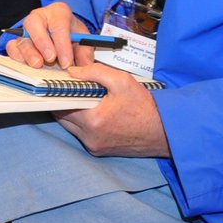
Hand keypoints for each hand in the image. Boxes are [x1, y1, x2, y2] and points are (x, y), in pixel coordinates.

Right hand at [6, 2, 95, 70]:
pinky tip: (26, 65)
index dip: (62, 44)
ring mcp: (26, 29)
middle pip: (34, 24)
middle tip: (50, 59)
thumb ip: (85, 53)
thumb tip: (85, 67)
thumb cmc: (72, 34)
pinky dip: (18, 57)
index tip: (66, 61)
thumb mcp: (83, 40)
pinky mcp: (17, 41)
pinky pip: (12, 48)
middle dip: (42, 42)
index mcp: (58, 12)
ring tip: (38, 64)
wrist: (64, 34)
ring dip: (29, 53)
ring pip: (22, 37)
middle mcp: (39, 17)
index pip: (59, 25)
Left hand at [53, 61, 169, 157]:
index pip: (61, 105)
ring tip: (80, 98)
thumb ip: (95, 72)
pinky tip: (91, 111)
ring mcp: (93, 146)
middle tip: (68, 88)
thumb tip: (72, 72)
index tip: (57, 82)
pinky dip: (81, 122)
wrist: (165, 131)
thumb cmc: (145, 106)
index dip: (57, 92)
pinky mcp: (99, 151)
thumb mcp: (122, 81)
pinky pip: (81, 134)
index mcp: (93, 120)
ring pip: (69, 127)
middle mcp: (89, 137)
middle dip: (62, 102)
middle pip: (61, 117)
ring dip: (71, 112)